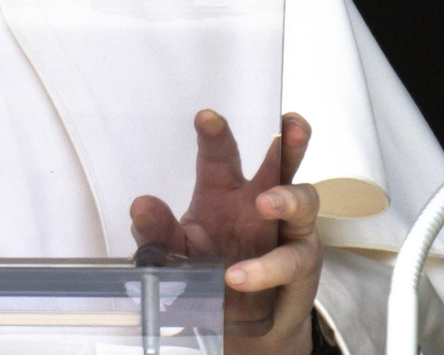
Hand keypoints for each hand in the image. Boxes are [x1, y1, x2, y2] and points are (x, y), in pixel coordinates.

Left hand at [131, 111, 321, 354]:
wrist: (234, 325)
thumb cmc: (206, 273)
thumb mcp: (173, 252)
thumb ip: (156, 230)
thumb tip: (140, 205)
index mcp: (224, 190)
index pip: (221, 154)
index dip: (215, 134)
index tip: (206, 117)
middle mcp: (260, 201)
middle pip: (281, 162)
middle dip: (289, 140)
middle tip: (290, 124)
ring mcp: (286, 229)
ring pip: (303, 200)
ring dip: (287, 197)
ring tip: (265, 203)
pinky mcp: (300, 263)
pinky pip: (290, 260)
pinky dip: (265, 267)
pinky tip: (238, 275)